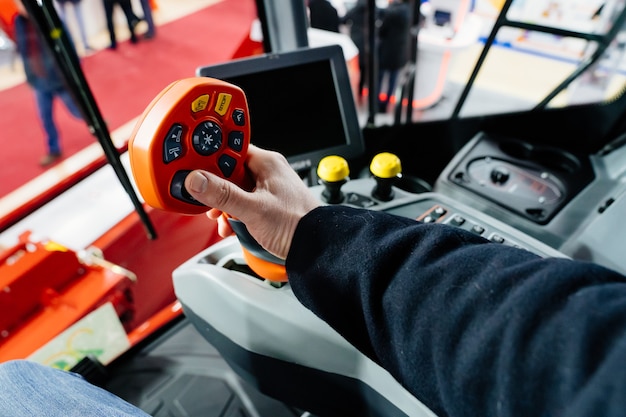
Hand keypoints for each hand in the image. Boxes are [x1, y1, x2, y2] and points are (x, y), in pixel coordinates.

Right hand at [185, 145, 320, 258]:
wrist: (316, 246)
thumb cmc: (296, 224)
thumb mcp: (253, 209)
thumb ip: (223, 195)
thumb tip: (196, 180)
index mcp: (267, 163)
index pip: (231, 149)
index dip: (211, 158)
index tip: (195, 168)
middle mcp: (268, 172)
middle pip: (230, 171)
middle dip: (215, 188)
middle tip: (205, 199)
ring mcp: (269, 188)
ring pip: (235, 189)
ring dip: (224, 204)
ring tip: (220, 218)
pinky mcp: (269, 204)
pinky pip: (244, 202)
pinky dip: (234, 213)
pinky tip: (231, 226)